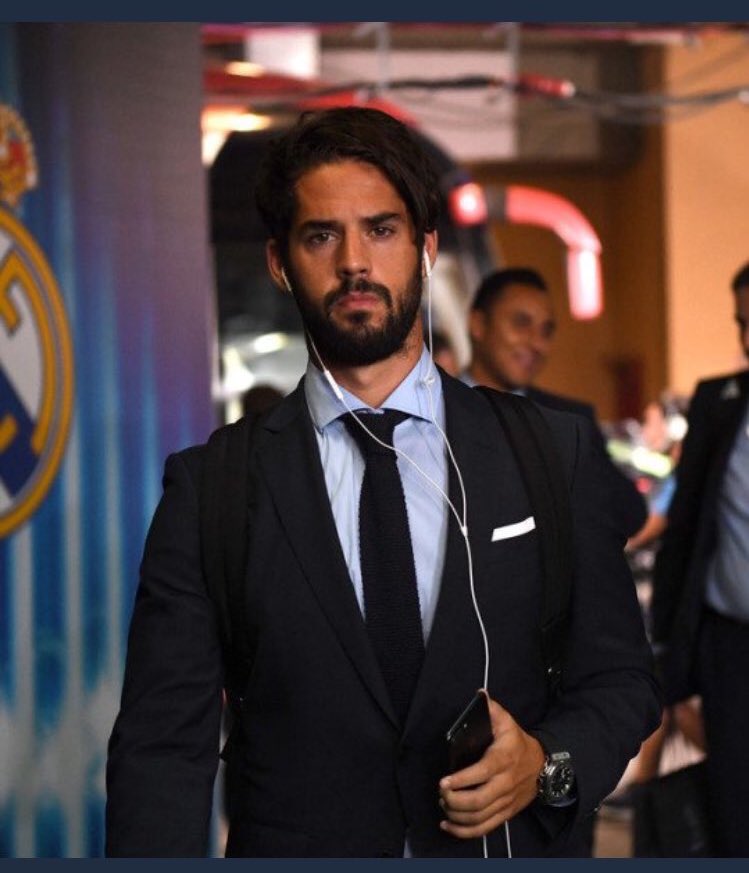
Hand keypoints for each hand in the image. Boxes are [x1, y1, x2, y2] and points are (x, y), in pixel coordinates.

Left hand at [438, 694, 544, 838]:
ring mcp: (505, 801)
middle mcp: (505, 783)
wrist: (543, 766)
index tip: (444, 781)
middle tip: (442, 792)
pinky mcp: (505, 813)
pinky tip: (448, 825)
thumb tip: (480, 695)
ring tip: (444, 804)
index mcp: (503, 759)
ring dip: (457, 815)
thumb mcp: (506, 721)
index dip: (461, 780)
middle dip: (455, 800)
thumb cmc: (517, 743)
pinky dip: (464, 832)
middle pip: (478, 801)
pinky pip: (485, 829)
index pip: (482, 772)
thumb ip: (491, 708)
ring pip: (480, 818)